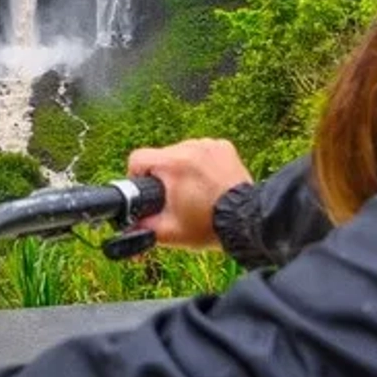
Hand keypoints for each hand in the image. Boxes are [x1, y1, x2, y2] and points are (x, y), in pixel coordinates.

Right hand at [128, 139, 251, 249]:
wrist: (248, 222)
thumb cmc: (209, 227)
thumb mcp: (169, 232)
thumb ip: (142, 227)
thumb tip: (127, 225)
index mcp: (172, 164)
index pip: (137, 158)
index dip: (136, 175)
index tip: (146, 189)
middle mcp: (189, 148)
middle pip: (162, 157)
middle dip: (164, 176)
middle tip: (176, 198)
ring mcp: (208, 145)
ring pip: (182, 153)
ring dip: (183, 168)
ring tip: (196, 191)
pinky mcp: (223, 147)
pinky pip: (202, 151)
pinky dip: (202, 164)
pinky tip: (210, 182)